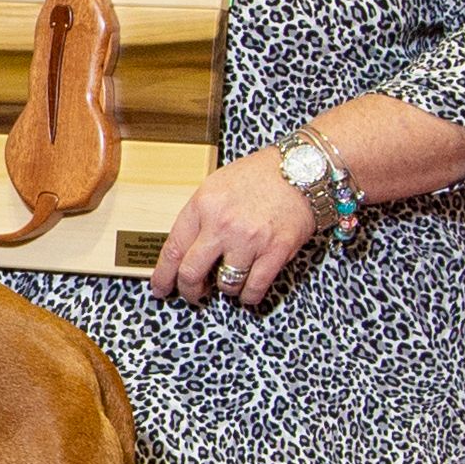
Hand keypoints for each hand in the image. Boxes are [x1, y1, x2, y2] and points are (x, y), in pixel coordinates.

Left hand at [150, 150, 318, 308]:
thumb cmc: (262, 174)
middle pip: (191, 272)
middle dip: (189, 291)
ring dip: (226, 290)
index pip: (173, 248)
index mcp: (203, 205)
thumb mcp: (218, 184)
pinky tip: (248, 292)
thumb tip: (186, 247)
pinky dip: (249, 296)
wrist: (304, 168)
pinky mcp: (276, 250)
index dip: (163, 275)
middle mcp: (222, 224)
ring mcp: (249, 239)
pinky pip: (255, 287)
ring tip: (230, 281)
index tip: (160, 287)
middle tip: (193, 295)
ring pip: (226, 284)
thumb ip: (201, 214)